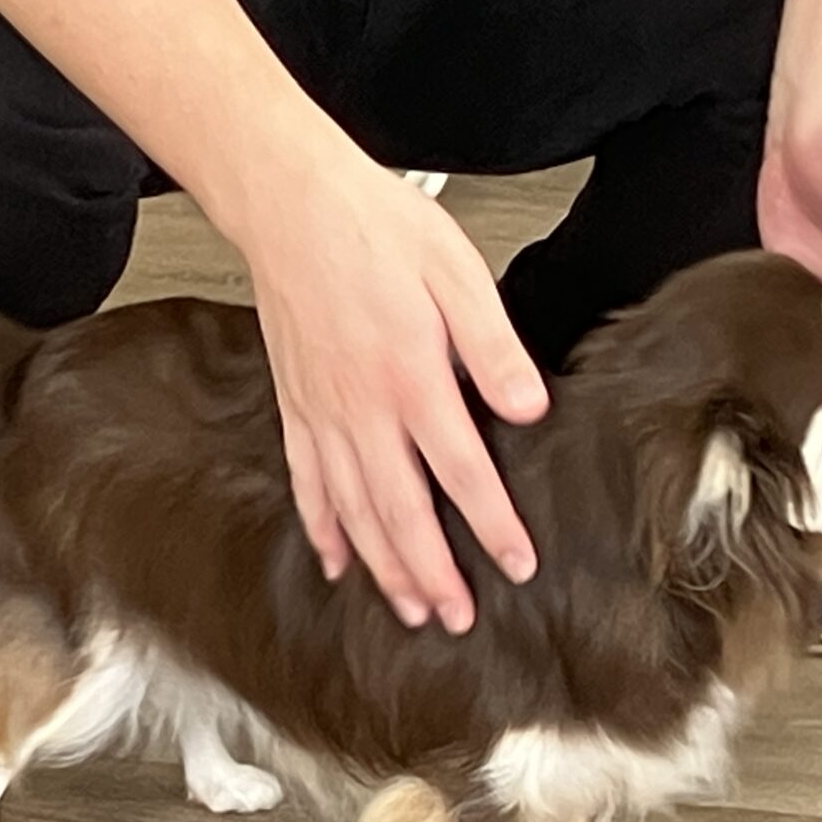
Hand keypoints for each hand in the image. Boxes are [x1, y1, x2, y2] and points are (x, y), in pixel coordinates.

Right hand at [224, 153, 548, 632]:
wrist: (291, 203)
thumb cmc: (375, 227)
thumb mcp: (457, 273)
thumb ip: (494, 347)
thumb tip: (530, 409)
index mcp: (410, 378)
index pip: (460, 473)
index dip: (492, 525)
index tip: (517, 565)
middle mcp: (362, 409)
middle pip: (400, 513)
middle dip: (432, 573)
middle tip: (458, 619)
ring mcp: (322, 413)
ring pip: (353, 511)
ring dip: (384, 568)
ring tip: (411, 609)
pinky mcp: (295, 406)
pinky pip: (307, 484)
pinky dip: (323, 530)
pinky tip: (338, 562)